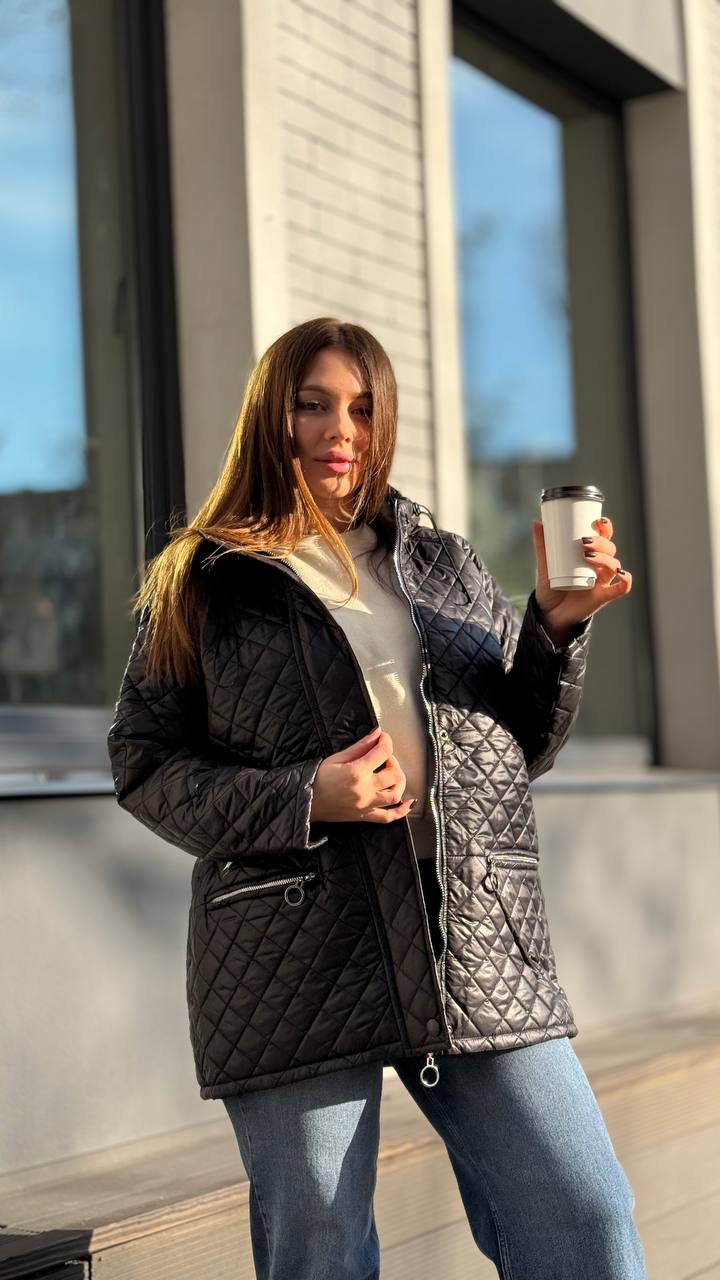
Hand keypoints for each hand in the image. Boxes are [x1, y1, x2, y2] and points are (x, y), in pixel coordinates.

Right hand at [310, 726, 416, 823]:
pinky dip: (401, 811)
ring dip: (398, 782)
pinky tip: (409, 802)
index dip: (386, 741)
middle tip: (384, 757)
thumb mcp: (338, 757)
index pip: (383, 752)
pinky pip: (388, 817)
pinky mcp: (365, 815)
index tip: (383, 738)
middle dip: (393, 761)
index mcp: (357, 772)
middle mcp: (364, 790)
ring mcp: (366, 805)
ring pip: (395, 794)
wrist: (307, 801)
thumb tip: (377, 733)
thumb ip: (361, 746)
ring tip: (391, 775)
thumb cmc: (319, 778)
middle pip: (394, 773)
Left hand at [530, 514, 632, 644]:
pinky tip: (621, 573)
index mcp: (590, 556)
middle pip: (610, 549)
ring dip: (605, 558)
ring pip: (614, 565)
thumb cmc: (550, 588)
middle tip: (583, 541)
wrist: (548, 615)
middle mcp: (599, 567)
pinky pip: (622, 588)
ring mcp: (602, 582)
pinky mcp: (603, 597)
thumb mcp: (545, 566)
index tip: (598, 520)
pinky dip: (626, 579)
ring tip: (587, 556)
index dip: (605, 528)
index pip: (604, 538)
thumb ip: (542, 546)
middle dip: (601, 542)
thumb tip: (537, 522)